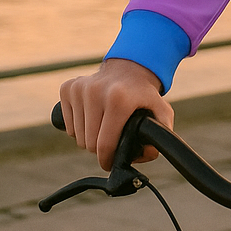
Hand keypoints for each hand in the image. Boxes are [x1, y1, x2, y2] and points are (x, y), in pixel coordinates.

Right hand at [59, 59, 174, 172]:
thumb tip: (147, 153)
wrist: (129, 68)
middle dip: (99, 149)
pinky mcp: (68, 88)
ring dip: (88, 137)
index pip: (104, 145)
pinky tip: (92, 116)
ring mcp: (79, 88)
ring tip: (103, 126)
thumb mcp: (162, 112)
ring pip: (76, 136)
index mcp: (118, 99)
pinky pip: (67, 124)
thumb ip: (161, 135)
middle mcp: (95, 91)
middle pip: (88, 143)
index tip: (111, 161)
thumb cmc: (143, 95)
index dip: (107, 160)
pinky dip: (78, 126)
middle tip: (111, 139)